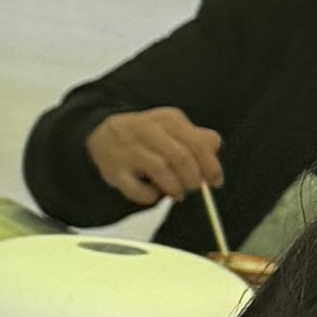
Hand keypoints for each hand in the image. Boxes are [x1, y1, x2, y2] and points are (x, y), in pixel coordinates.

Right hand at [85, 103, 227, 211]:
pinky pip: (136, 188)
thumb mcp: (173, 130)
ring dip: (174, 187)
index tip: (215, 182)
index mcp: (167, 119)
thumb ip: (196, 138)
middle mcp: (147, 130)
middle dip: (193, 179)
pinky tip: (153, 195)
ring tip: (177, 194)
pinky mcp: (115, 170)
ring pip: (161, 169)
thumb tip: (214, 144)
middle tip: (194, 188)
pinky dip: (149, 196)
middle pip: (181, 157)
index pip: (197, 142)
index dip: (211, 166)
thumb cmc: (145, 137)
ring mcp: (129, 150)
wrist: (101, 135)